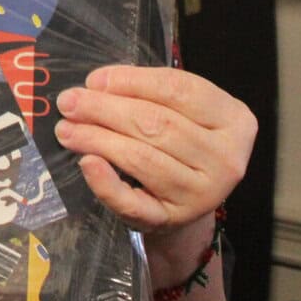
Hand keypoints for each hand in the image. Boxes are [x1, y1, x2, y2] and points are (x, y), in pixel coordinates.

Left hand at [52, 65, 255, 232]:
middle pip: (158, 124)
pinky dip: (106, 183)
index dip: (132, 81)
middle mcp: (226, 158)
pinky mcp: (174, 220)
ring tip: (66, 128)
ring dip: (97, 138)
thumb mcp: (181, 112)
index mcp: (234, 120)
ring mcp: (203, 194)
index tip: (94, 80)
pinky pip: (133, 203)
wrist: (185, 202)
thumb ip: (149, 93)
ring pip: (143, 158)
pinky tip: (86, 162)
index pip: (179, 90)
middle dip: (106, 109)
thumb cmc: (181, 144)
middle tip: (69, 102)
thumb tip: (98, 84)